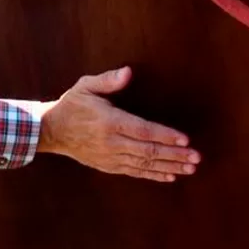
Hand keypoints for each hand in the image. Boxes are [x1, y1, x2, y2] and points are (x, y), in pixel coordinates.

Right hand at [37, 66, 200, 182]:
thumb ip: (108, 80)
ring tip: (190, 168)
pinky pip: (135, 172)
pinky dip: (153, 175)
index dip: (165, 135)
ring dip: (168, 166)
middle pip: (148, 151)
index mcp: (109, 122)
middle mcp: (112, 142)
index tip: (185, 140)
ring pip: (144, 164)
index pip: (143, 130)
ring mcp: (110, 157)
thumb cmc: (72, 105)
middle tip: (196, 158)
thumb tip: (128, 72)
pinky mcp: (109, 166)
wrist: (52, 131)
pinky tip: (170, 175)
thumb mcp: (85, 86)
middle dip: (174, 155)